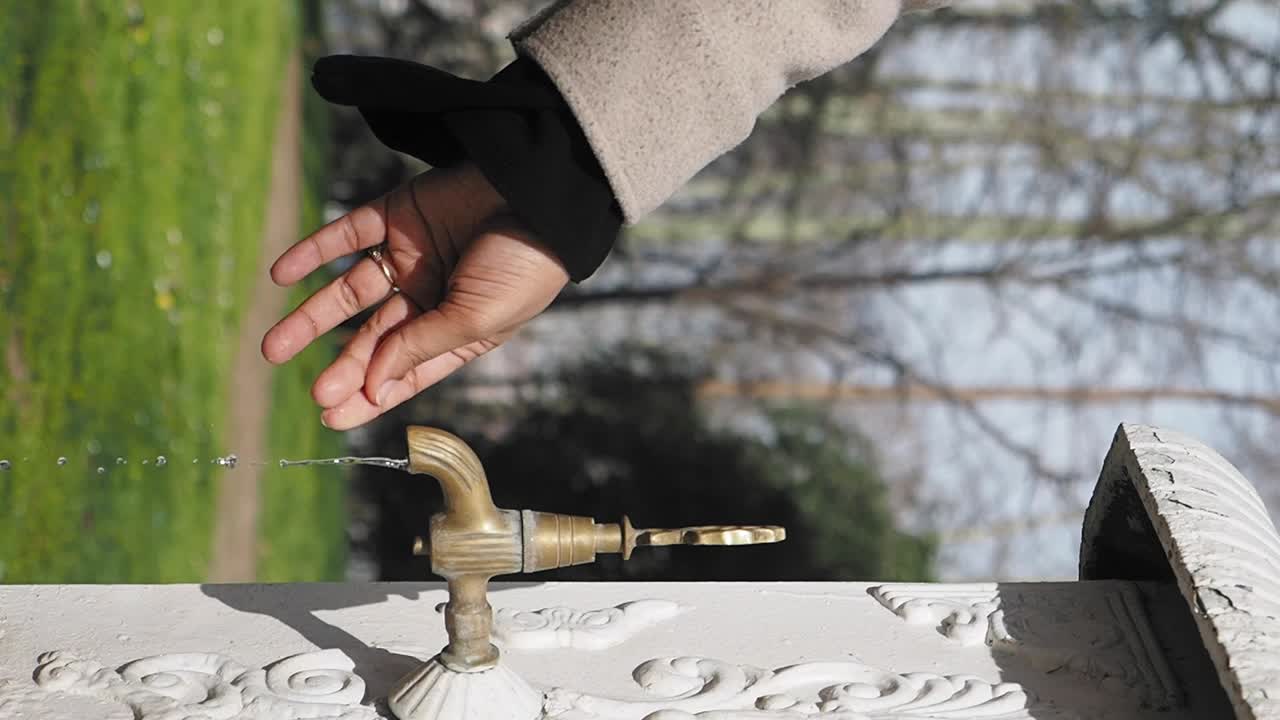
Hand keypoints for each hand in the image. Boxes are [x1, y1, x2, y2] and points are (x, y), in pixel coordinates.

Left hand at [261, 163, 568, 429]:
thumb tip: (371, 384)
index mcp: (458, 329)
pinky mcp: (398, 214)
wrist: (541, 191)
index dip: (370, 396)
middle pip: (374, 337)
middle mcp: (430, 296)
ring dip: (310, 317)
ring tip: (274, 347)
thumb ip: (420, 347)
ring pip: (349, 291)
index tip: (332, 417)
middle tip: (312, 391)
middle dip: (341, 365)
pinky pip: (347, 234)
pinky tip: (281, 274)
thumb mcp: (476, 319)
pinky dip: (312, 251)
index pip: (406, 371)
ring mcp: (411, 255)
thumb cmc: (524, 266)